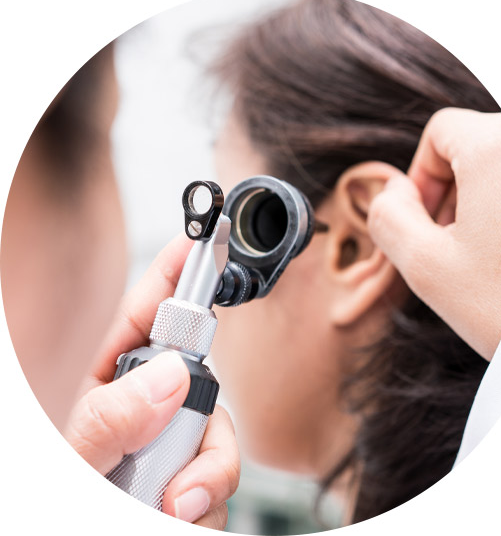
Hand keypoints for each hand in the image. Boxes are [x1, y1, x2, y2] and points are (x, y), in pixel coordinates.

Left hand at [64, 233, 239, 528]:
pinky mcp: (187, 477)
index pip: (150, 308)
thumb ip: (108, 419)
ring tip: (170, 506)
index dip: (179, 267)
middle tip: (176, 470)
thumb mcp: (66, 452)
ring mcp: (167, 442)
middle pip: (202, 381)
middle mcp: (144, 404)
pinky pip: (221, 479)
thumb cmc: (40, 493)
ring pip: (219, 436)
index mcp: (106, 379)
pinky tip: (177, 514)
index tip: (204, 234)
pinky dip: (208, 504)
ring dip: (206, 478)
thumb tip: (170, 378)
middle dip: (203, 425)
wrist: (55, 530)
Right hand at [368, 108, 500, 360]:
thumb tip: (394, 189)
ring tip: (491, 253)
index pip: (440, 131)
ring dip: (485, 202)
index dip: (422, 178)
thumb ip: (386, 215)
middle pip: (475, 145)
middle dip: (453, 192)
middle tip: (457, 246)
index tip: (430, 225)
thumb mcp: (422, 264)